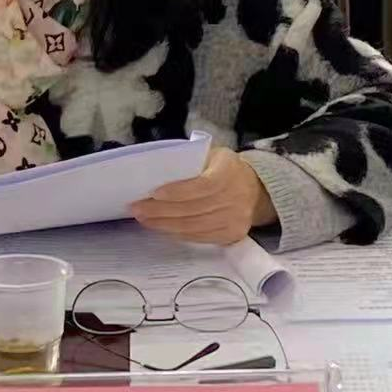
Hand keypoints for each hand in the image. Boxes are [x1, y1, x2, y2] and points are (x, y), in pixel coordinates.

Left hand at [130, 146, 276, 245]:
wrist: (255, 188)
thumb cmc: (223, 168)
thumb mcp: (211, 154)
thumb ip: (189, 161)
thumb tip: (154, 171)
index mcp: (229, 170)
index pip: (203, 185)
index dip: (178, 191)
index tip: (154, 193)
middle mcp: (236, 196)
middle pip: (194, 209)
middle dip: (161, 211)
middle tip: (137, 209)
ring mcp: (236, 219)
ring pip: (194, 226)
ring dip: (165, 225)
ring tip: (145, 219)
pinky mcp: (232, 235)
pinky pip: (200, 237)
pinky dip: (178, 233)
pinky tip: (163, 228)